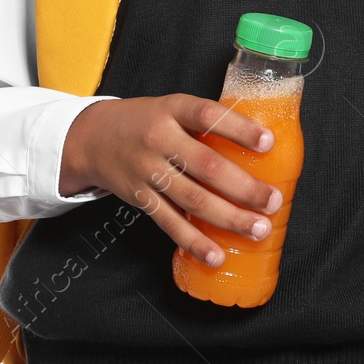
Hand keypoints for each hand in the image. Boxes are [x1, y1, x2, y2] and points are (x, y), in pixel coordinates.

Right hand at [59, 95, 281, 267]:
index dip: (239, 128)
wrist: (90, 138)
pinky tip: (217, 256)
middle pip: (206, 166)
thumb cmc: (146, 121)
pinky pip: (169, 223)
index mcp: (172, 109)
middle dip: (244, 187)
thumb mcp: (172, 107)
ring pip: (192, 199)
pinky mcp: (140, 198)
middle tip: (273, 201)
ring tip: (259, 229)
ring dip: (229, 218)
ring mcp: (147, 171)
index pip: (208, 114)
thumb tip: (260, 141)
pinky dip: (194, 242)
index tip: (269, 142)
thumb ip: (206, 122)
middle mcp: (159, 140)